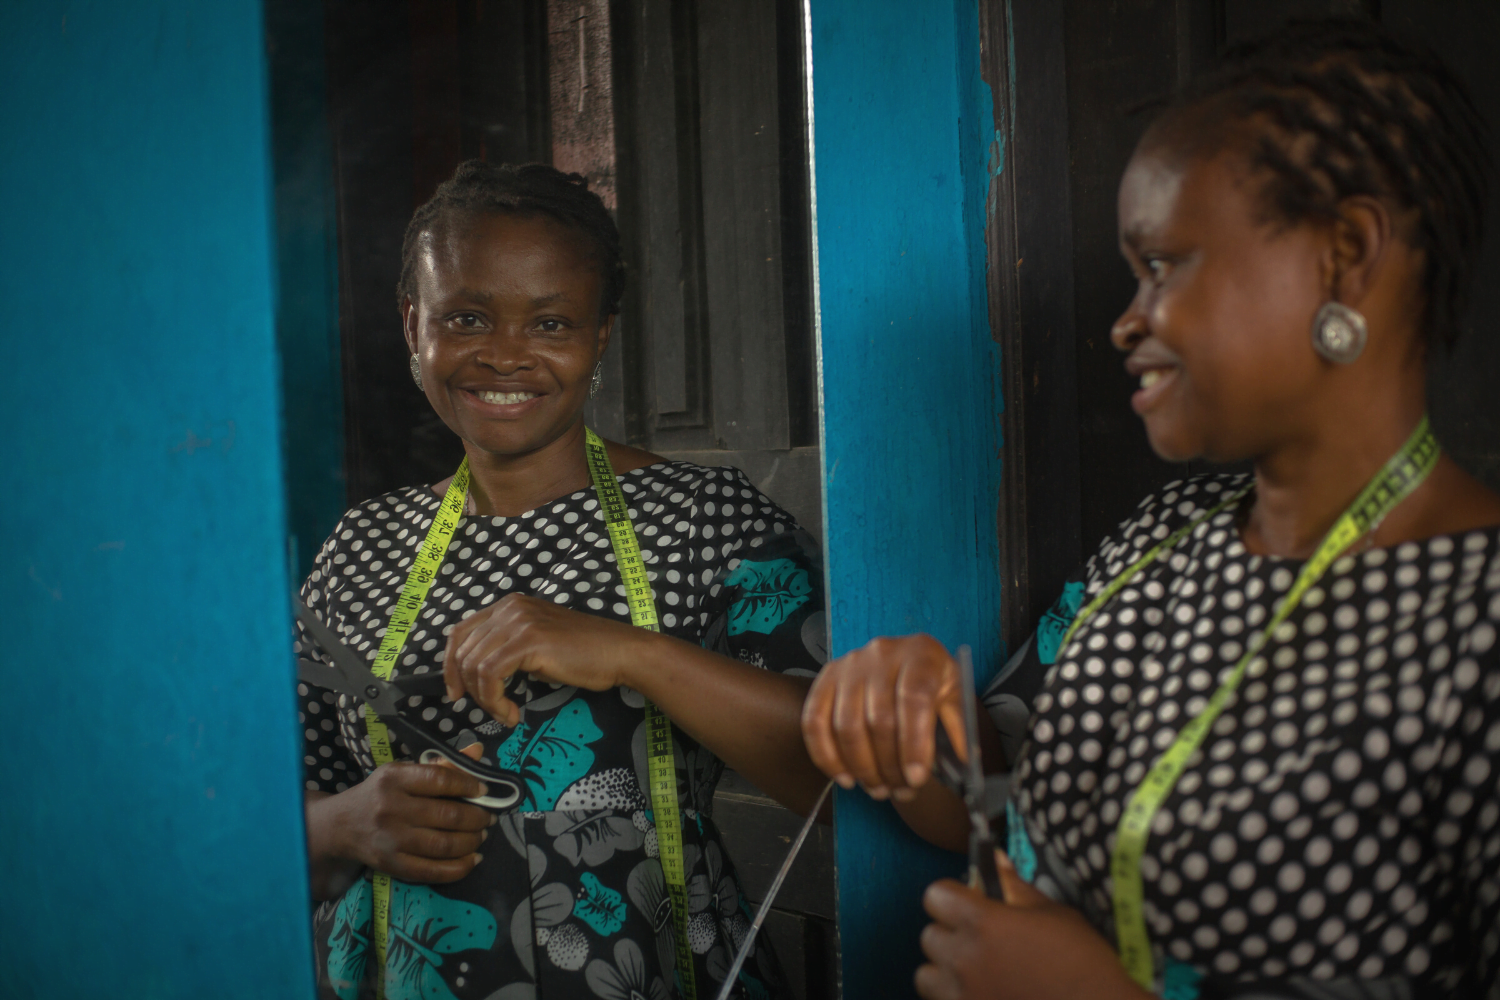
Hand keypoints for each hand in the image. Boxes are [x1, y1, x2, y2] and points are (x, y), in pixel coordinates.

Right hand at [316, 745, 493, 883]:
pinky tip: (473, 858)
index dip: (468, 785)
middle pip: (447, 815)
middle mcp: (391, 808)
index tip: (484, 791)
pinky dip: (460, 867)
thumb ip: (441, 764)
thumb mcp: (402, 772)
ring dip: (472, 841)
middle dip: (477, 818)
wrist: (340, 825)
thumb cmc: (380, 794)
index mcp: (394, 779)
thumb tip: (477, 752)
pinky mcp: (392, 865)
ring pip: (444, 844)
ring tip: (481, 835)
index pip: (440, 779)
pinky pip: (433, 871)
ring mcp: (391, 840)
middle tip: (488, 818)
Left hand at [443, 593, 647, 724]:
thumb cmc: (586, 654)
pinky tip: (511, 713)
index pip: (460, 631)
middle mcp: (510, 608)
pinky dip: (495, 700)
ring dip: (485, 699)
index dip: (450, 665)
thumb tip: (481, 674)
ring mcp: (518, 621)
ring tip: (506, 713)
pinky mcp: (528, 640)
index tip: (457, 692)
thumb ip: (509, 649)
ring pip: (474, 665)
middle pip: (463, 650)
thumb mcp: (537, 645)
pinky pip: (490, 674)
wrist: (619, 652)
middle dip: (468, 688)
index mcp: (510, 606)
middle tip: (489, 710)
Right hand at [800, 634, 965, 800]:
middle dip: (890, 765)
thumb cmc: (932, 683)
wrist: (906, 661)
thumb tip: (965, 766)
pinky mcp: (825, 678)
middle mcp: (881, 652)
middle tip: (902, 792)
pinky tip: (846, 778)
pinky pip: (815, 722)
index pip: (913, 699)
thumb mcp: (955, 697)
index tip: (917, 779)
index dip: (914, 743)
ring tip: (879, 789)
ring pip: (847, 726)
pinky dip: (827, 757)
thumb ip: (960, 729)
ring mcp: (849, 665)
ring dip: (862, 768)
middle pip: (878, 719)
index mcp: (920, 653)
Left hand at [915, 853, 1148, 999]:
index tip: (970, 903)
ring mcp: (961, 995)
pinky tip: (984, 995)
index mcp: (981, 923)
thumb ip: (1014, 887)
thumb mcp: (1053, 914)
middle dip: (950, 934)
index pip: (935, 896)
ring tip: (975, 975)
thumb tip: (995, 859)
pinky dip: (956, 998)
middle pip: (928, 936)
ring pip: (926, 976)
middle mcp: (963, 959)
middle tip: (979, 941)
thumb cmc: (1083, 961)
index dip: (952, 896)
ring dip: (944, 972)